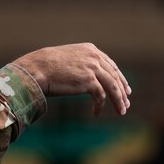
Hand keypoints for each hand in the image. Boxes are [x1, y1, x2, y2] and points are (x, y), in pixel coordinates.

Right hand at [17, 43, 131, 115]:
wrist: (37, 69)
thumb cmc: (46, 66)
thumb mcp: (68, 60)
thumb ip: (81, 65)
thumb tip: (87, 79)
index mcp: (90, 50)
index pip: (111, 65)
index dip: (119, 78)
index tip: (125, 89)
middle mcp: (94, 56)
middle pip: (115, 75)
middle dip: (122, 91)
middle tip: (126, 103)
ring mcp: (93, 67)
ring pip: (113, 86)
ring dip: (118, 100)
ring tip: (121, 111)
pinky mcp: (89, 80)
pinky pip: (100, 96)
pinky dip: (100, 106)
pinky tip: (96, 113)